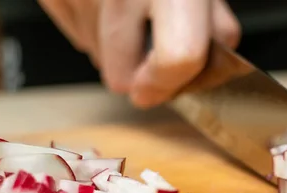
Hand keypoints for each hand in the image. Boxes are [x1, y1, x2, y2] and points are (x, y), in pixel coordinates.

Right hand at [38, 0, 240, 107]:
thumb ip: (213, 21)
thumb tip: (211, 61)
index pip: (177, 57)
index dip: (171, 83)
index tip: (162, 89)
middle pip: (119, 74)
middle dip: (137, 74)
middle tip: (148, 53)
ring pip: (94, 55)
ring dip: (113, 46)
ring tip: (127, 5)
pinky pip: (73, 30)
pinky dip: (90, 24)